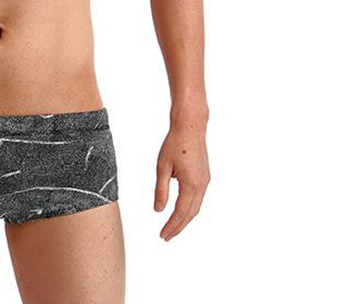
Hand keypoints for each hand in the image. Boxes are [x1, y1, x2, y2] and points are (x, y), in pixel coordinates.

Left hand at [154, 123, 209, 240]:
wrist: (191, 126)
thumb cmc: (175, 143)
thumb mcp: (162, 166)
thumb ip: (161, 190)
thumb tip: (158, 210)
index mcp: (191, 184)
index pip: (180, 212)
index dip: (172, 226)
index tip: (162, 235)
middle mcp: (201, 185)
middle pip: (190, 214)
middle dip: (178, 227)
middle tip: (166, 237)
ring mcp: (205, 181)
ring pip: (196, 207)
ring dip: (185, 219)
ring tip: (172, 227)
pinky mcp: (205, 176)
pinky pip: (198, 198)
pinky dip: (189, 208)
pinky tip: (181, 210)